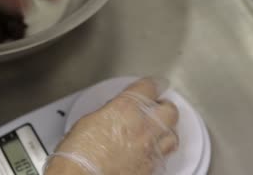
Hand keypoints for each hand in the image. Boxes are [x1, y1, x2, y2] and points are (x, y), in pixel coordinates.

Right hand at [45, 79, 179, 174]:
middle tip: (157, 107)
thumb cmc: (80, 153)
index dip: (152, 84)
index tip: (154, 85)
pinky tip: (150, 151)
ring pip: (173, 136)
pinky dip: (159, 152)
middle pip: (170, 110)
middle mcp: (143, 127)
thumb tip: (112, 114)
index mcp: (126, 108)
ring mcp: (150, 149)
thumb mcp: (89, 120)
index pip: (149, 87)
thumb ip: (108, 113)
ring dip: (166, 131)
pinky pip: (164, 156)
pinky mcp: (151, 168)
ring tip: (158, 131)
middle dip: (164, 107)